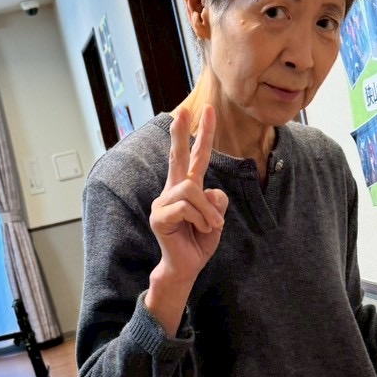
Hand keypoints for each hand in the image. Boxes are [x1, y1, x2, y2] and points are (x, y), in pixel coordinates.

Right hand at [149, 105, 226, 284]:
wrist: (187, 267)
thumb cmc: (199, 242)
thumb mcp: (216, 219)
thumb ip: (217, 202)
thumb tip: (210, 190)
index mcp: (187, 187)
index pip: (195, 157)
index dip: (202, 134)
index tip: (207, 111)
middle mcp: (172, 190)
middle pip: (177, 156)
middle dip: (182, 133)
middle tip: (184, 109)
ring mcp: (163, 202)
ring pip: (192, 190)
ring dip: (208, 211)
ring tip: (210, 226)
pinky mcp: (159, 216)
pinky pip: (186, 207)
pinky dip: (200, 219)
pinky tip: (199, 230)